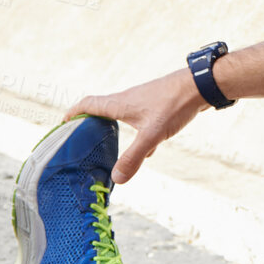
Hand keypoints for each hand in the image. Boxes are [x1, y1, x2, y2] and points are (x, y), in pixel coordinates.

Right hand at [66, 67, 207, 183]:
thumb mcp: (152, 135)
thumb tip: (116, 179)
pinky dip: (137, 133)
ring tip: (108, 145)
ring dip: (112, 127)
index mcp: (119, 104)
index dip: (73, 113)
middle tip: (80, 138)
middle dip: (89, 122)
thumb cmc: (174, 104)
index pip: (88, 104)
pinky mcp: (157, 105)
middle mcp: (127, 100)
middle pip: (101, 108)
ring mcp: (143, 101)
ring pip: (121, 115)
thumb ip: (134, 157)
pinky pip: (140, 120)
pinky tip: (147, 150)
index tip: (62, 124)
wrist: (201, 85)